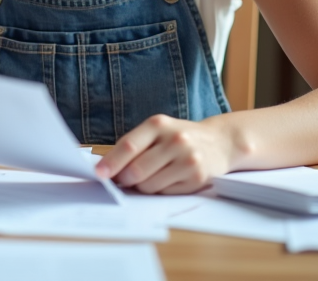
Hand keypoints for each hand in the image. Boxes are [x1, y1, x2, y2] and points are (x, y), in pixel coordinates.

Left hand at [94, 114, 234, 193]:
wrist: (219, 141)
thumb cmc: (178, 137)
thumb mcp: (157, 131)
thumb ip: (133, 146)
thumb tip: (107, 170)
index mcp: (158, 124)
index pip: (129, 146)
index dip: (111, 162)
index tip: (98, 175)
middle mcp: (175, 139)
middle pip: (137, 170)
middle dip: (125, 179)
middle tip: (124, 180)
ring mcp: (187, 159)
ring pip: (149, 185)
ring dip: (143, 186)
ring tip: (152, 175)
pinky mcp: (197, 178)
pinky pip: (165, 193)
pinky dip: (160, 190)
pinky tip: (168, 179)